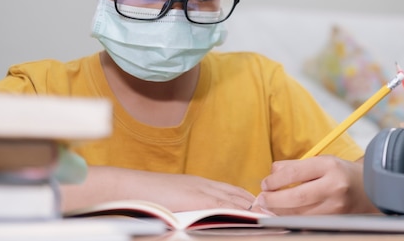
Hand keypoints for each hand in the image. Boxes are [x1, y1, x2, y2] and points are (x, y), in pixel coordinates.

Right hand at [61, 166, 256, 211]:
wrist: (128, 187)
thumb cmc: (146, 196)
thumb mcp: (174, 197)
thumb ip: (190, 204)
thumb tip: (197, 215)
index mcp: (199, 184)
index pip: (232, 191)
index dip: (249, 200)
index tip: (262, 209)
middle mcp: (204, 185)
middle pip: (238, 194)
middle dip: (257, 205)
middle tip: (274, 215)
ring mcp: (201, 191)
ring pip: (236, 200)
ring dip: (253, 209)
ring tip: (270, 218)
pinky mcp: (197, 199)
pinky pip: (225, 206)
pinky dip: (241, 212)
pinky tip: (252, 218)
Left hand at [255, 156, 377, 214]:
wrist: (369, 190)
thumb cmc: (340, 173)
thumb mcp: (321, 161)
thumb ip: (295, 166)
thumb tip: (272, 173)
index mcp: (330, 167)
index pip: (295, 173)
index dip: (275, 180)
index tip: (265, 183)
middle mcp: (334, 188)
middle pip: (297, 197)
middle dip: (274, 199)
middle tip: (262, 198)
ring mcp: (336, 208)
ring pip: (300, 214)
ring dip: (280, 212)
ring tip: (270, 206)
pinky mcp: (335, 222)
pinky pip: (307, 224)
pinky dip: (292, 220)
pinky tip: (284, 215)